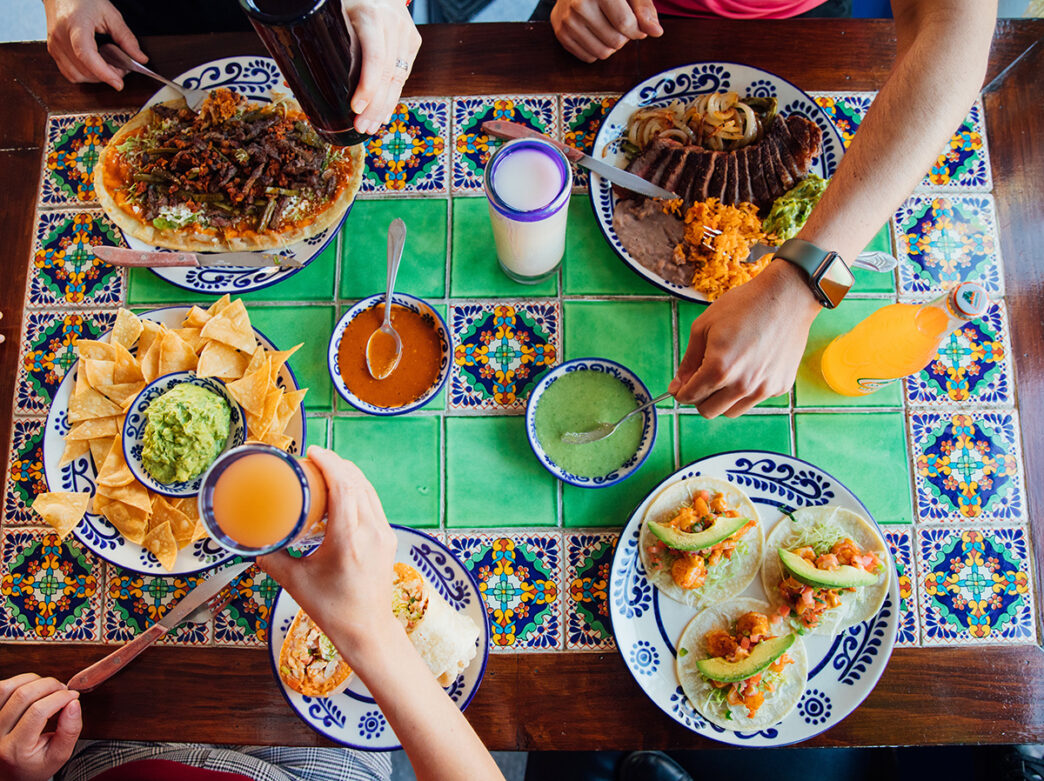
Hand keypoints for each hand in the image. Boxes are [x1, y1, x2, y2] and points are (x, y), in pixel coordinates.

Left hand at [0, 674, 81, 780]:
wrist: (11, 772)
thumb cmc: (34, 764)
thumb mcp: (59, 755)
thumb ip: (70, 731)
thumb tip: (74, 703)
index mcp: (15, 749)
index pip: (38, 712)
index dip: (60, 698)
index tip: (74, 696)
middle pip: (23, 695)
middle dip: (50, 685)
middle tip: (63, 690)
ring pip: (8, 688)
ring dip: (34, 680)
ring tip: (48, 688)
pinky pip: (0, 688)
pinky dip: (19, 681)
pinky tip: (32, 688)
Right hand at [43, 0, 147, 89]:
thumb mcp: (110, 14)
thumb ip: (126, 37)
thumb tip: (140, 58)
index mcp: (75, 25)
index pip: (86, 55)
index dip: (104, 72)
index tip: (119, 83)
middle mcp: (60, 37)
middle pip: (84, 69)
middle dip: (107, 75)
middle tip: (122, 68)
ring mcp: (54, 46)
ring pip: (76, 75)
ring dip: (96, 77)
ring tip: (109, 66)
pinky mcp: (53, 51)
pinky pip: (69, 73)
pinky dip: (85, 75)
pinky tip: (96, 67)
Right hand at [258, 447, 398, 663]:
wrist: (367, 630)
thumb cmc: (332, 609)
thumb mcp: (295, 583)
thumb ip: (271, 559)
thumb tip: (254, 541)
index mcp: (349, 540)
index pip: (344, 487)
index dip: (330, 463)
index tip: (313, 452)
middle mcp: (371, 532)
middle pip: (357, 482)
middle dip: (336, 464)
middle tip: (313, 459)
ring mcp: (383, 534)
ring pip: (368, 490)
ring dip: (348, 475)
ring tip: (326, 469)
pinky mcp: (388, 538)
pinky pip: (374, 503)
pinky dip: (358, 490)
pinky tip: (343, 491)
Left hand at [342, 0, 421, 134]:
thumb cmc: (350, 0)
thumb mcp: (337, 15)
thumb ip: (335, 44)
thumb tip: (323, 85)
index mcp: (372, 16)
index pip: (375, 59)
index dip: (367, 87)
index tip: (355, 107)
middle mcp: (394, 25)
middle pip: (388, 75)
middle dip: (374, 106)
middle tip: (361, 127)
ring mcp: (407, 34)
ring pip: (398, 79)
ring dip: (384, 107)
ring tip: (370, 126)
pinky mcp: (413, 42)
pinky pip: (402, 75)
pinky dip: (392, 96)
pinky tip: (383, 113)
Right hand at [550, 0, 661, 62]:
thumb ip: (644, 8)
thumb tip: (656, 32)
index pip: (625, 23)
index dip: (638, 31)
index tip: (639, 27)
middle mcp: (579, 4)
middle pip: (615, 41)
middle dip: (624, 37)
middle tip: (620, 24)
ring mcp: (567, 20)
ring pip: (602, 53)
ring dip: (611, 45)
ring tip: (608, 28)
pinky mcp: (561, 34)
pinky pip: (588, 57)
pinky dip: (596, 49)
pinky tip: (595, 33)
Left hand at [670, 260, 820, 417]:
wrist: (787, 297)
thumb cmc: (743, 306)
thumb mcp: (703, 327)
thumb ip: (688, 361)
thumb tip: (677, 386)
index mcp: (719, 369)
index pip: (690, 397)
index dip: (680, 392)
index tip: (680, 386)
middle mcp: (742, 385)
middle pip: (709, 411)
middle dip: (699, 398)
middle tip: (701, 380)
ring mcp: (764, 388)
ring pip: (731, 411)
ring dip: (721, 399)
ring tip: (725, 374)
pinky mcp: (780, 386)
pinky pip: (754, 400)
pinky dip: (746, 391)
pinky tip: (749, 367)